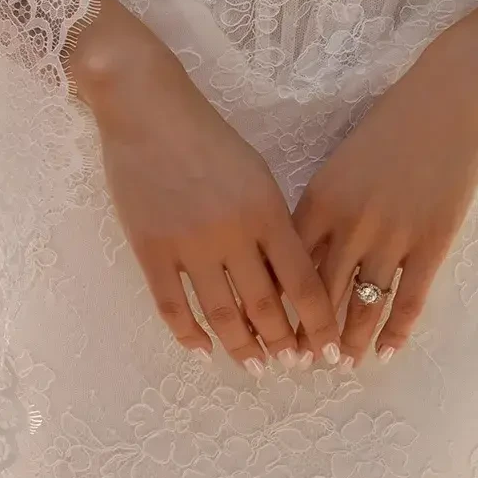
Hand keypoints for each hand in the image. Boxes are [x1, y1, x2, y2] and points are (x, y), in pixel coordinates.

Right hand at [66, 0, 341, 370]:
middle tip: (292, 366)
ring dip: (241, 347)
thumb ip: (274, 224)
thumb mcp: (257, 174)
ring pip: (221, 314)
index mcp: (267, 211)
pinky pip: (172, 306)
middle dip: (283, 344)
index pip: (302, 282)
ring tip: (254, 366)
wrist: (149, 111)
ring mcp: (189, 244)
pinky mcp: (150, 249)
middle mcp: (233, 234)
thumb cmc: (209, 137)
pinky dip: (188, 335)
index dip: (318, 322)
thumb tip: (287, 280)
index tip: (328, 350)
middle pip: (265, 306)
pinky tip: (201, 351)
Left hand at [291, 34, 477, 364]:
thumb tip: (306, 251)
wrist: (448, 99)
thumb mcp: (342, 161)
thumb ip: (324, 205)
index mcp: (321, 198)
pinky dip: (397, 329)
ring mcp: (393, 234)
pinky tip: (388, 352)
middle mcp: (351, 221)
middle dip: (309, 334)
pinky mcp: (432, 240)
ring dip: (352, 339)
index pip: (289, 264)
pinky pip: (410, 297)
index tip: (271, 329)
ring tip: (343, 363)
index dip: (279, 303)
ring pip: (364, 303)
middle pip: (321, 292)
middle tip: (300, 364)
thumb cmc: (391, 124)